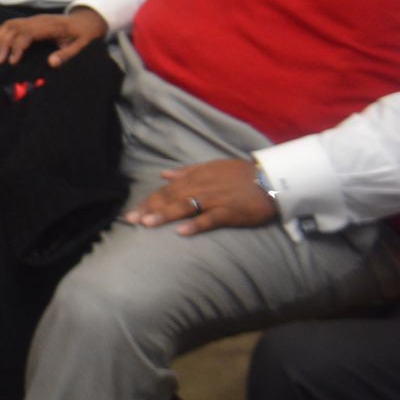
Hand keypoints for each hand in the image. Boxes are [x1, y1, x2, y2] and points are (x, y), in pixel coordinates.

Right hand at [0, 8, 107, 67]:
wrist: (86, 21)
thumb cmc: (84, 35)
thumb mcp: (82, 46)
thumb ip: (67, 55)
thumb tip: (51, 63)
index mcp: (51, 26)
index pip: (27, 33)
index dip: (17, 47)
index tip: (13, 62)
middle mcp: (39, 20)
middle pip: (14, 28)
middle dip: (3, 44)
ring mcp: (34, 19)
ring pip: (10, 24)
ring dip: (0, 38)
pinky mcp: (31, 21)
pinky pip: (11, 23)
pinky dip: (2, 33)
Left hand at [125, 159, 276, 235]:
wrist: (270, 179)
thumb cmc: (239, 174)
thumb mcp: (210, 167)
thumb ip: (186, 172)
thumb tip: (164, 175)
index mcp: (194, 177)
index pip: (166, 191)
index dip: (148, 201)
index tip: (132, 211)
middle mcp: (200, 187)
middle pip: (170, 198)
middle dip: (149, 209)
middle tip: (130, 220)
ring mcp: (214, 199)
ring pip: (184, 207)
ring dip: (164, 215)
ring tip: (147, 223)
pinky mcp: (229, 212)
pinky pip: (210, 219)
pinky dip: (196, 225)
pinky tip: (182, 232)